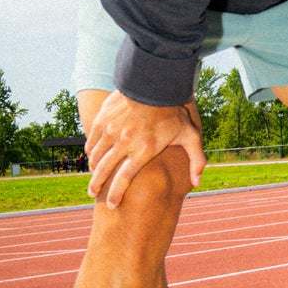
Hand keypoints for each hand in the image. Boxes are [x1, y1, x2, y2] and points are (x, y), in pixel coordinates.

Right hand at [86, 92, 205, 207]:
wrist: (155, 83)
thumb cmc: (174, 111)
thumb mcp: (190, 135)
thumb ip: (196, 160)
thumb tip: (197, 183)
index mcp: (143, 150)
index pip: (124, 178)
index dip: (116, 194)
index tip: (111, 205)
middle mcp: (124, 142)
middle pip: (104, 170)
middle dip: (96, 185)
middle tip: (93, 193)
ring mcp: (111, 130)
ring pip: (95, 155)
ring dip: (92, 168)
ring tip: (93, 176)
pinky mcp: (103, 119)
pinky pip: (91, 140)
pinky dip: (90, 150)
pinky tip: (92, 155)